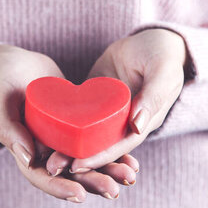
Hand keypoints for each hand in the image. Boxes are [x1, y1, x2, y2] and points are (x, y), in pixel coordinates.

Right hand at [0, 44, 138, 201]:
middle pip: (69, 175)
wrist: (15, 63)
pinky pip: (94, 141)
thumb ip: (8, 128)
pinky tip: (132, 157)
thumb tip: (29, 158)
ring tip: (130, 176)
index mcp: (23, 151)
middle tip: (114, 189)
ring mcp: (61, 139)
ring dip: (108, 171)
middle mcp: (44, 150)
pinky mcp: (76, 125)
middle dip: (92, 183)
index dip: (60, 188)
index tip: (80, 194)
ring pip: (86, 162)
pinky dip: (112, 150)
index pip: (41, 177)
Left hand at [46, 28, 187, 173]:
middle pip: (101, 147)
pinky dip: (65, 127)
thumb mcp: (163, 71)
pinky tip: (44, 132)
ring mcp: (109, 114)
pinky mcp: (95, 102)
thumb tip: (137, 126)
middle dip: (78, 159)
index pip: (120, 146)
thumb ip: (154, 96)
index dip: (100, 158)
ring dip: (69, 148)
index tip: (77, 166)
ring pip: (88, 136)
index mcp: (144, 123)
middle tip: (52, 167)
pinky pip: (79, 116)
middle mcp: (126, 124)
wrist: (148, 39)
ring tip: (45, 158)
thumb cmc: (161, 53)